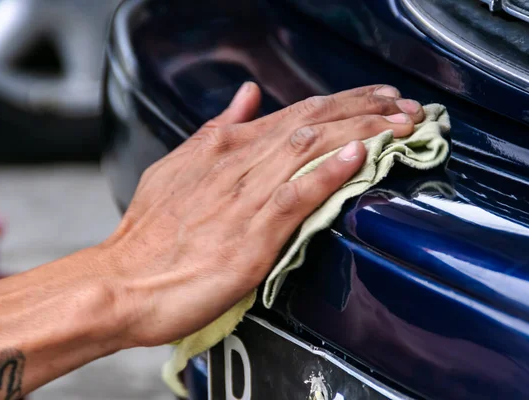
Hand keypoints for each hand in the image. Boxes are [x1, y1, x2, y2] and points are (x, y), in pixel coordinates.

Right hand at [101, 82, 423, 347]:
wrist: (123, 282)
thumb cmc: (148, 235)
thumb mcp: (177, 168)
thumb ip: (216, 131)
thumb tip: (246, 98)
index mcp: (224, 149)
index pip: (296, 113)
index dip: (343, 102)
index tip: (377, 99)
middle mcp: (238, 166)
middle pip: (313, 124)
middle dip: (365, 110)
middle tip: (406, 106)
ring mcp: (245, 198)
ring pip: (311, 150)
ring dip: (362, 132)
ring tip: (402, 124)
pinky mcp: (251, 236)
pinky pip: (297, 194)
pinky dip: (329, 173)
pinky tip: (360, 156)